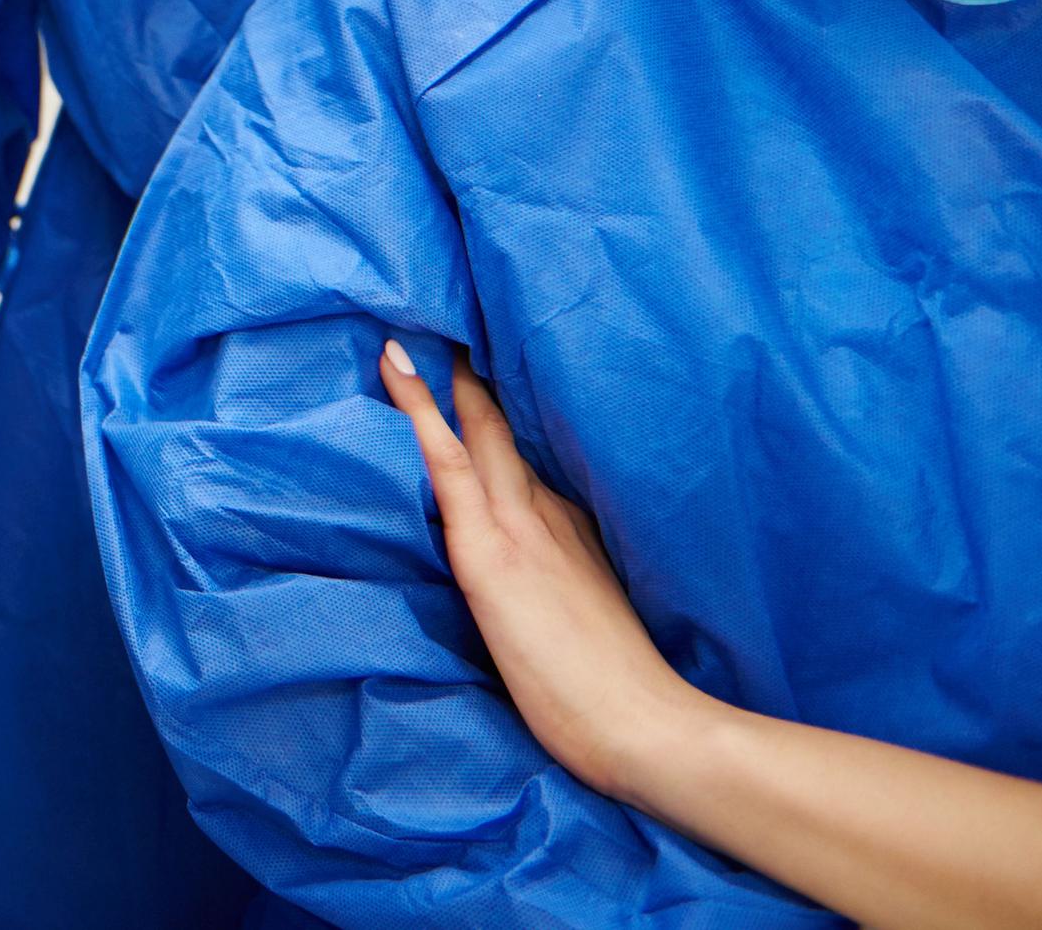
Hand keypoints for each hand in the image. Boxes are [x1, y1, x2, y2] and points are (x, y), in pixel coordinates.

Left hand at [379, 338, 713, 808]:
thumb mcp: (595, 622)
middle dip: (477, 375)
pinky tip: (394, 364)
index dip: (501, 413)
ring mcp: (521, 524)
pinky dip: (419, 406)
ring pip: (477, 428)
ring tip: (414, 320)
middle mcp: (551, 511)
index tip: (481, 363)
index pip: (529, 458)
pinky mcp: (490, 548)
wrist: (647, 725)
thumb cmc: (621, 694)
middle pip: (507, 429)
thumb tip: (542, 585)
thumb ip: (570, 588)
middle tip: (452, 316)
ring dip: (446, 374)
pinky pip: (447, 459)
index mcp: (575, 528)